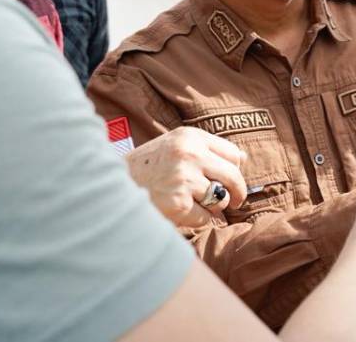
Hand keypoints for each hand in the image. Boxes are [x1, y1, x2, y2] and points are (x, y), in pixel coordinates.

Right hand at [125, 127, 247, 227]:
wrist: (112, 184)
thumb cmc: (148, 166)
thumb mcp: (175, 146)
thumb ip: (206, 149)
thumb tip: (243, 158)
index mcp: (190, 137)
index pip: (233, 154)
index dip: (235, 169)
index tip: (231, 180)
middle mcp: (189, 154)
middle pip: (234, 176)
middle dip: (238, 193)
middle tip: (235, 201)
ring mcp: (183, 178)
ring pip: (220, 199)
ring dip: (213, 206)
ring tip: (194, 202)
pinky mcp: (178, 203)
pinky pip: (205, 217)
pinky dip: (197, 219)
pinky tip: (181, 211)